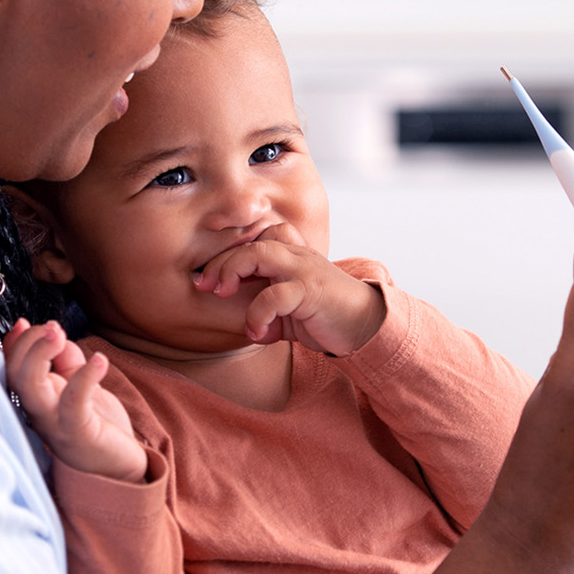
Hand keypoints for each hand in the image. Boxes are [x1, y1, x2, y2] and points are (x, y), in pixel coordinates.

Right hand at [3, 319, 147, 482]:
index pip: (13, 369)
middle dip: (28, 344)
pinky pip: (73, 402)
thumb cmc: (100, 427)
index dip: (14, 344)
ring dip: (40, 355)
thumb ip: (68, 362)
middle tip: (52, 327)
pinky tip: (100, 361)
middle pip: (15, 375)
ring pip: (30, 389)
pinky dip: (85, 376)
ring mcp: (55, 425)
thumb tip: (59, 336)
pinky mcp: (78, 433)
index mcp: (38, 401)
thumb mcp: (82, 387)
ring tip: (60, 334)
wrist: (123, 467)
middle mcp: (39, 413)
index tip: (27, 322)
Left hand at [193, 224, 386, 354]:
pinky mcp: (312, 291)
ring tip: (222, 295)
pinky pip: (275, 294)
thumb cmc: (330, 318)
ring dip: (233, 273)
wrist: (367, 326)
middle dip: (221, 263)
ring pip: (260, 254)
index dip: (226, 256)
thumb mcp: (293, 314)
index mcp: (292, 257)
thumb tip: (252, 330)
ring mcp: (305, 270)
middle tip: (205, 286)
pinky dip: (257, 314)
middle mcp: (298, 257)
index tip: (207, 281)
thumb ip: (271, 315)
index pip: (254, 241)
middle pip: (251, 243)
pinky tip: (258, 332)